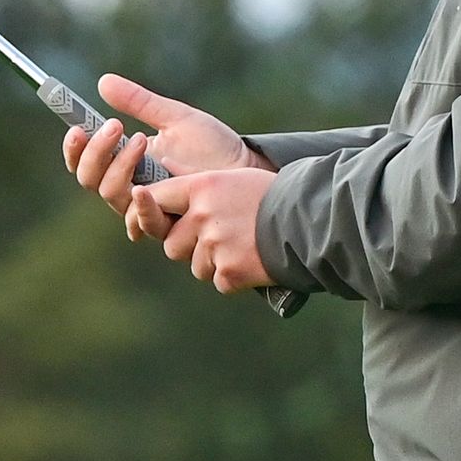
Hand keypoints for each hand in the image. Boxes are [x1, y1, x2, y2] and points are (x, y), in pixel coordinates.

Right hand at [64, 73, 253, 236]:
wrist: (246, 169)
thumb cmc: (214, 146)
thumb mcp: (175, 117)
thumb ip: (139, 102)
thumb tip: (104, 82)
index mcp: (126, 165)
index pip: (86, 162)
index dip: (75, 148)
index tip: (76, 127)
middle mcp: (131, 189)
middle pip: (91, 180)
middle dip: (97, 152)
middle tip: (116, 126)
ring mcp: (147, 209)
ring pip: (112, 197)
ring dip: (119, 167)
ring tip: (142, 139)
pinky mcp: (168, 227)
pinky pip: (141, 222)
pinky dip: (141, 204)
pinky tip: (146, 186)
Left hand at [138, 164, 276, 294]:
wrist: (310, 221)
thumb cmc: (274, 196)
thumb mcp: (234, 179)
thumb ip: (199, 189)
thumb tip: (158, 196)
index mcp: (202, 187)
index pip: (157, 197)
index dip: (151, 207)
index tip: (150, 211)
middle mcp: (202, 216)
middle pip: (171, 243)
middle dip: (189, 246)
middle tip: (220, 237)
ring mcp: (214, 246)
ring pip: (195, 266)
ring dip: (213, 263)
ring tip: (243, 246)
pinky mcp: (228, 272)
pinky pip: (218, 281)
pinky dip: (234, 277)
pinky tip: (254, 260)